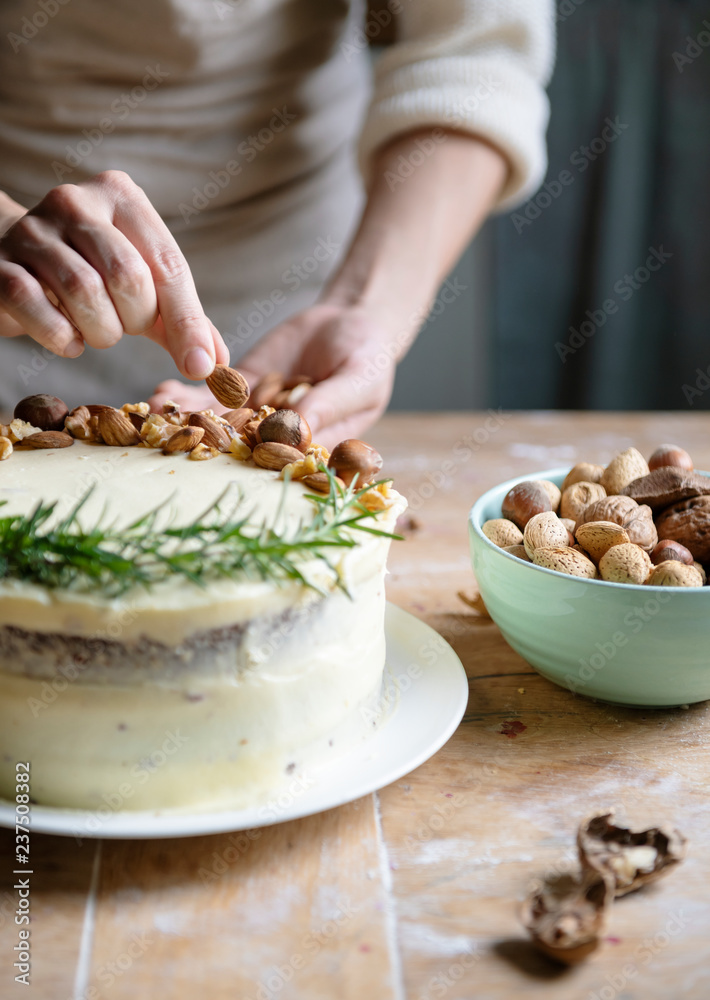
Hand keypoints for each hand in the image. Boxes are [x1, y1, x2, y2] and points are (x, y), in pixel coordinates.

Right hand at [0, 171, 227, 377]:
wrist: (9, 262)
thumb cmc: (91, 276)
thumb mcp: (142, 290)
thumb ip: (181, 320)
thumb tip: (218, 364)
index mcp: (122, 197)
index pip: (167, 264)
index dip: (188, 322)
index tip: (202, 366)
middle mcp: (75, 201)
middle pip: (128, 277)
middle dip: (135, 320)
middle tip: (123, 326)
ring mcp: (32, 229)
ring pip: (84, 293)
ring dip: (100, 331)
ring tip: (96, 330)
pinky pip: (37, 307)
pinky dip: (62, 338)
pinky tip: (69, 340)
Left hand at [151, 304, 396, 446]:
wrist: (352, 318)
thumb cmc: (369, 355)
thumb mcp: (358, 379)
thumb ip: (328, 404)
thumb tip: (296, 429)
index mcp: (314, 446)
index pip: (282, 461)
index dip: (251, 464)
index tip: (219, 461)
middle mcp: (281, 436)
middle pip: (242, 448)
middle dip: (206, 445)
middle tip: (169, 443)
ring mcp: (259, 411)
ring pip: (220, 421)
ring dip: (187, 420)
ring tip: (153, 414)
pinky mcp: (243, 386)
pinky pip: (214, 393)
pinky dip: (189, 394)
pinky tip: (163, 391)